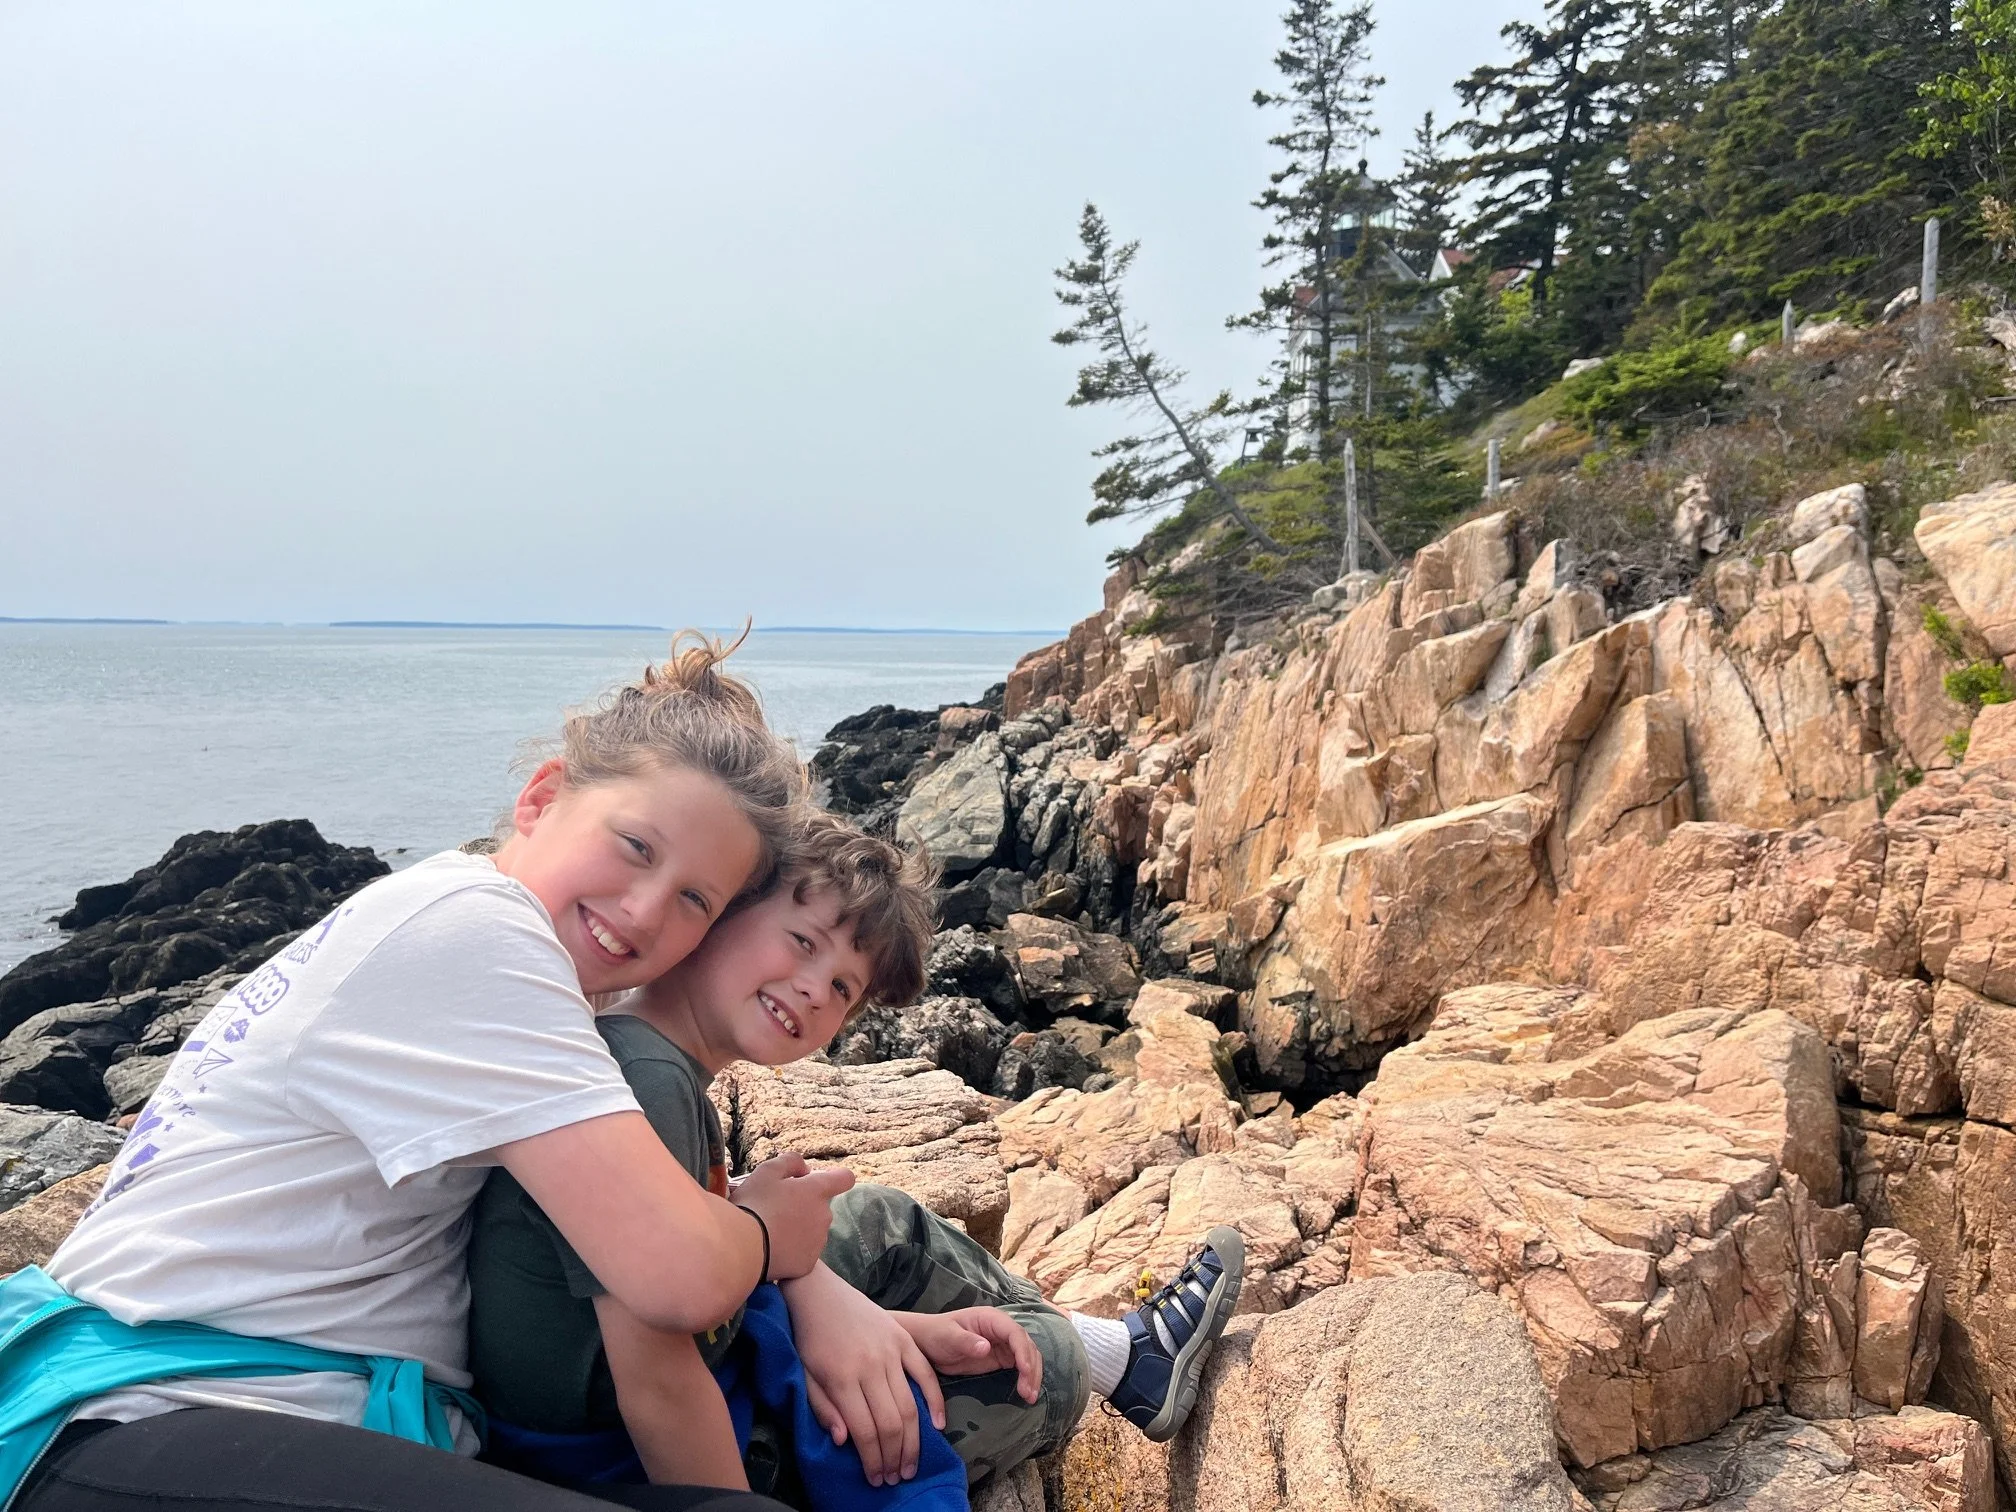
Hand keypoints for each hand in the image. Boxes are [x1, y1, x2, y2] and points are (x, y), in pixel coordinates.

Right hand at [735, 1154, 853, 1280]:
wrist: (742, 1247)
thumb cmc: (754, 1204)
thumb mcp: (767, 1171)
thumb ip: (791, 1162)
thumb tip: (805, 1170)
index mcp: (817, 1190)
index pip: (844, 1178)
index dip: (835, 1177)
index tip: (815, 1181)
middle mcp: (824, 1215)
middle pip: (821, 1206)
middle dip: (804, 1205)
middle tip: (777, 1208)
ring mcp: (818, 1241)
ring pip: (813, 1230)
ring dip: (799, 1228)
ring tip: (771, 1231)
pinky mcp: (808, 1263)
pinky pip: (803, 1252)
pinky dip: (792, 1250)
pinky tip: (772, 1248)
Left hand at [782, 1264, 940, 1486]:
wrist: (819, 1292)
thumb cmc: (808, 1338)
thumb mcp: (804, 1376)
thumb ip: (823, 1409)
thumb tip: (845, 1441)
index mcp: (842, 1378)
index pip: (865, 1431)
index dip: (873, 1460)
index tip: (877, 1479)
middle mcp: (870, 1366)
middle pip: (892, 1422)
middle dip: (896, 1457)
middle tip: (898, 1477)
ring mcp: (891, 1351)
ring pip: (910, 1404)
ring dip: (914, 1440)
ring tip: (912, 1463)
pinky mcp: (904, 1339)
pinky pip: (926, 1374)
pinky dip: (935, 1401)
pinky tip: (937, 1425)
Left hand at [897, 1308, 1041, 1403]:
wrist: (926, 1342)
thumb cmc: (935, 1334)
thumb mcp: (947, 1337)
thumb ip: (966, 1341)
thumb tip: (986, 1347)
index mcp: (990, 1319)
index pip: (1015, 1332)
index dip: (1023, 1350)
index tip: (1024, 1370)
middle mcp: (1001, 1329)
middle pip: (1026, 1345)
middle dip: (1031, 1368)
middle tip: (1029, 1393)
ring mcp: (1002, 1343)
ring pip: (1027, 1356)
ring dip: (1032, 1375)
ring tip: (1029, 1397)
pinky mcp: (1000, 1357)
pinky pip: (1019, 1366)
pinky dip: (1025, 1378)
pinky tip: (1025, 1393)